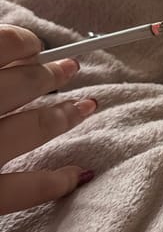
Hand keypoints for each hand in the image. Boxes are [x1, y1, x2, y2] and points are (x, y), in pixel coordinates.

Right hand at [0, 25, 96, 213]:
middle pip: (20, 84)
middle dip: (50, 75)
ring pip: (32, 128)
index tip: (33, 44)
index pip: (0, 44)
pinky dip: (55, 181)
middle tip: (71, 68)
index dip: (21, 42)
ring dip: (63, 115)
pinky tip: (78, 174)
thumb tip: (9, 55)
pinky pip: (25, 189)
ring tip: (85, 107)